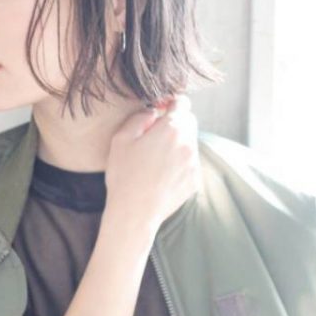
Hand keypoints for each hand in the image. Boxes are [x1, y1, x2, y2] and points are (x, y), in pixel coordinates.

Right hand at [104, 94, 200, 237]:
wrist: (134, 213)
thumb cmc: (124, 175)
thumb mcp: (121, 138)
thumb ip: (140, 116)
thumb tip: (153, 112)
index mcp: (172, 129)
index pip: (182, 103)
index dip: (170, 102)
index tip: (159, 109)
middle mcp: (188, 143)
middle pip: (189, 121)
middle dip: (175, 123)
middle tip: (154, 135)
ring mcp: (194, 164)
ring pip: (189, 142)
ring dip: (177, 143)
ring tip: (155, 159)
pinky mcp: (194, 181)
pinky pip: (189, 163)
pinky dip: (179, 162)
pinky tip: (160, 174)